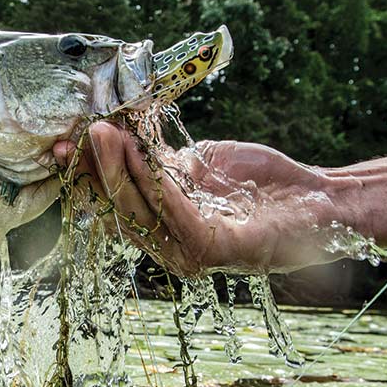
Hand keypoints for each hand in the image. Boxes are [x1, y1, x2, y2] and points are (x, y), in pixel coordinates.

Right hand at [53, 121, 352, 275]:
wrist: (319, 199)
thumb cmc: (260, 182)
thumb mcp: (199, 166)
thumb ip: (160, 164)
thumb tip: (120, 140)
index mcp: (163, 229)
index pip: (116, 202)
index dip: (90, 174)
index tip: (67, 142)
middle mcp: (171, 248)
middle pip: (121, 209)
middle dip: (98, 169)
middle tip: (85, 132)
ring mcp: (191, 254)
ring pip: (143, 211)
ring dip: (121, 170)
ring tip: (107, 133)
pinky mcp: (214, 251)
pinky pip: (175, 214)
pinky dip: (155, 183)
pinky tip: (141, 153)